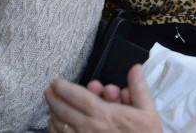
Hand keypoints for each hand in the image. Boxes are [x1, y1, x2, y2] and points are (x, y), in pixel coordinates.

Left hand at [45, 65, 161, 132]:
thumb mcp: (148, 111)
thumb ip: (138, 88)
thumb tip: (135, 68)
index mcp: (104, 114)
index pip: (77, 96)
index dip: (63, 88)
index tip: (56, 82)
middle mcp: (90, 127)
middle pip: (64, 110)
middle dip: (53, 98)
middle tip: (48, 91)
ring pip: (60, 125)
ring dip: (53, 113)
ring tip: (50, 106)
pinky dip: (54, 131)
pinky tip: (52, 125)